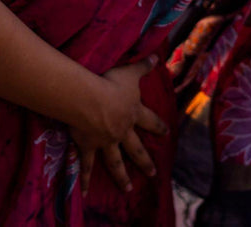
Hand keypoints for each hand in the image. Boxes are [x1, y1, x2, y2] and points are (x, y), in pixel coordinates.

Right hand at [69, 57, 168, 193]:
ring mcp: (106, 141)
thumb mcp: (130, 71)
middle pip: (136, 149)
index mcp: (133, 113)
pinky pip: (87, 165)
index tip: (167, 133)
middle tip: (153, 173)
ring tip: (128, 189)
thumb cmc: (111, 82)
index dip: (159, 126)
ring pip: (116, 162)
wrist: (90, 99)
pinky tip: (83, 194)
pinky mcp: (88, 146)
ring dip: (122, 176)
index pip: (150, 121)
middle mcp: (122, 131)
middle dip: (145, 161)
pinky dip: (85, 179)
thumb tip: (157, 57)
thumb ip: (143, 66)